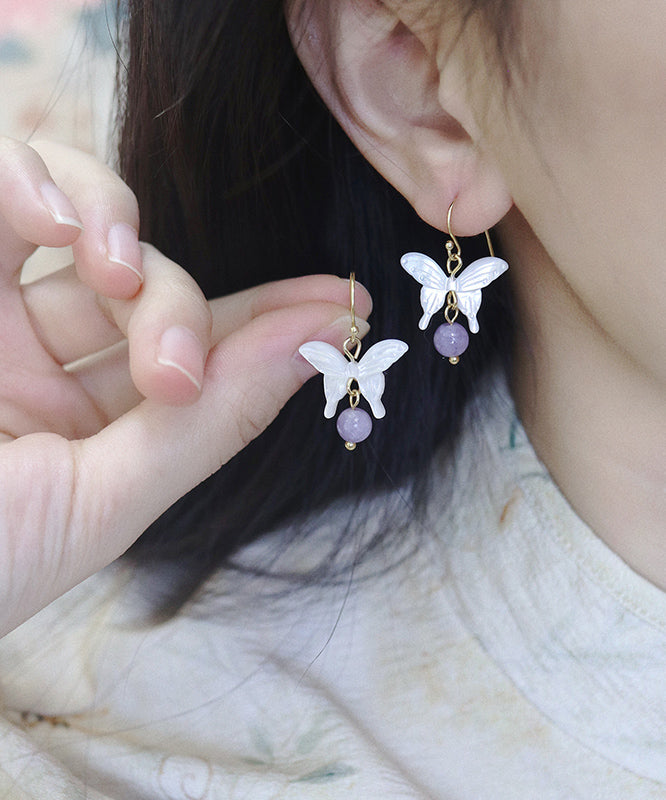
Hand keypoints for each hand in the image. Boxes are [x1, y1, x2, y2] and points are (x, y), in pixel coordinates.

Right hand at [0, 139, 370, 635]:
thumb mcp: (96, 505)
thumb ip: (207, 425)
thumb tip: (314, 348)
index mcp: (79, 423)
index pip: (193, 350)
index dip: (268, 322)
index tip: (344, 303)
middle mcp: (29, 356)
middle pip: (140, 281)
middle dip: (174, 302)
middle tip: (173, 367)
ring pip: (71, 210)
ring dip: (108, 221)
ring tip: (108, 268)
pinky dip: (24, 177)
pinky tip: (55, 220)